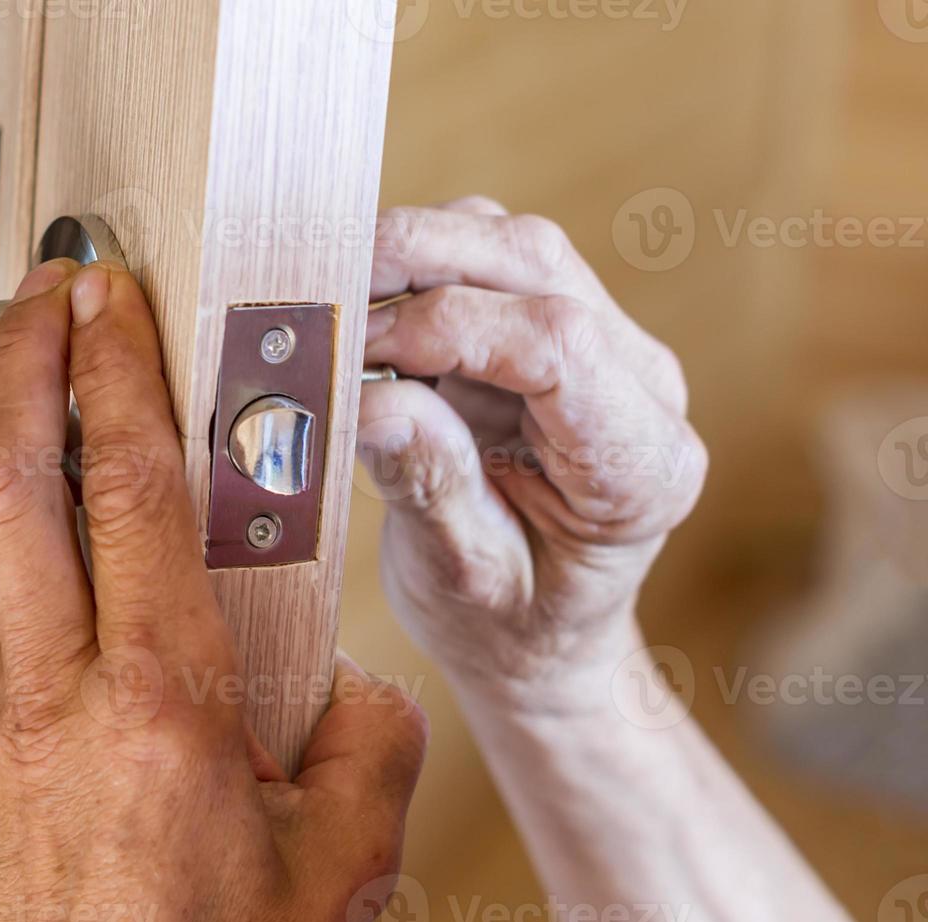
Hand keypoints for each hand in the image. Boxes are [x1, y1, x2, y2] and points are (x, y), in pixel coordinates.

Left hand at [0, 259, 427, 921]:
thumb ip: (368, 747)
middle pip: (1, 484)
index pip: (123, 492)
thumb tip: (356, 690)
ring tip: (6, 388)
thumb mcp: (342, 864)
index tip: (108, 303)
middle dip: (14, 362)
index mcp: (161, 705)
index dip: (112, 374)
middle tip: (37, 297)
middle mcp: (51, 700)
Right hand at [358, 198, 706, 695]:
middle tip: (321, 300)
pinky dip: (409, 273)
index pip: (558, 344)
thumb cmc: (509, 629)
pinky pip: (480, 258)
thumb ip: (430, 488)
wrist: (538, 640)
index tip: (354, 355)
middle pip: (533, 262)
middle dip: (414, 259)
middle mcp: (637, 384)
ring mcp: (598, 345)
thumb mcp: (465, 582)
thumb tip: (368, 399)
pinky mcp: (547, 328)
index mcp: (639, 465)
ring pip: (505, 242)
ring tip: (333, 316)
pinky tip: (362, 323)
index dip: (446, 327)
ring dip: (408, 257)